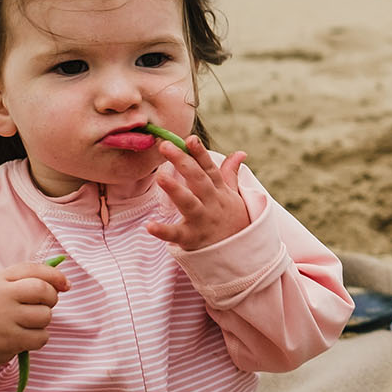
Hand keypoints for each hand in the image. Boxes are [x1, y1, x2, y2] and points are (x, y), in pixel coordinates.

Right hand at [0, 261, 68, 376]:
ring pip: (45, 316)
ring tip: (26, 323)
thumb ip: (24, 280)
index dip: (55, 275)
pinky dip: (38, 338)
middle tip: (44, 305)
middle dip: (51, 298)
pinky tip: (24, 338)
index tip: (65, 284)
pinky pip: (41, 337)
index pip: (32, 269)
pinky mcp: (9, 341)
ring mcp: (3, 320)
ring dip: (42, 321)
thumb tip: (62, 283)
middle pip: (43, 290)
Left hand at [147, 135, 250, 250]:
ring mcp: (202, 220)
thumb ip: (230, 174)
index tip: (190, 139)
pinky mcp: (192, 238)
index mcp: (219, 191)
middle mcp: (211, 202)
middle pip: (198, 179)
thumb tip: (240, 153)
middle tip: (165, 146)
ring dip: (175, 190)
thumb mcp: (233, 196)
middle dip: (182, 162)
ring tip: (160, 177)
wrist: (241, 252)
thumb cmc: (232, 220)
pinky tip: (149, 225)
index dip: (200, 153)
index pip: (209, 168)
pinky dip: (163, 231)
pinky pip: (176, 234)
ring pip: (189, 203)